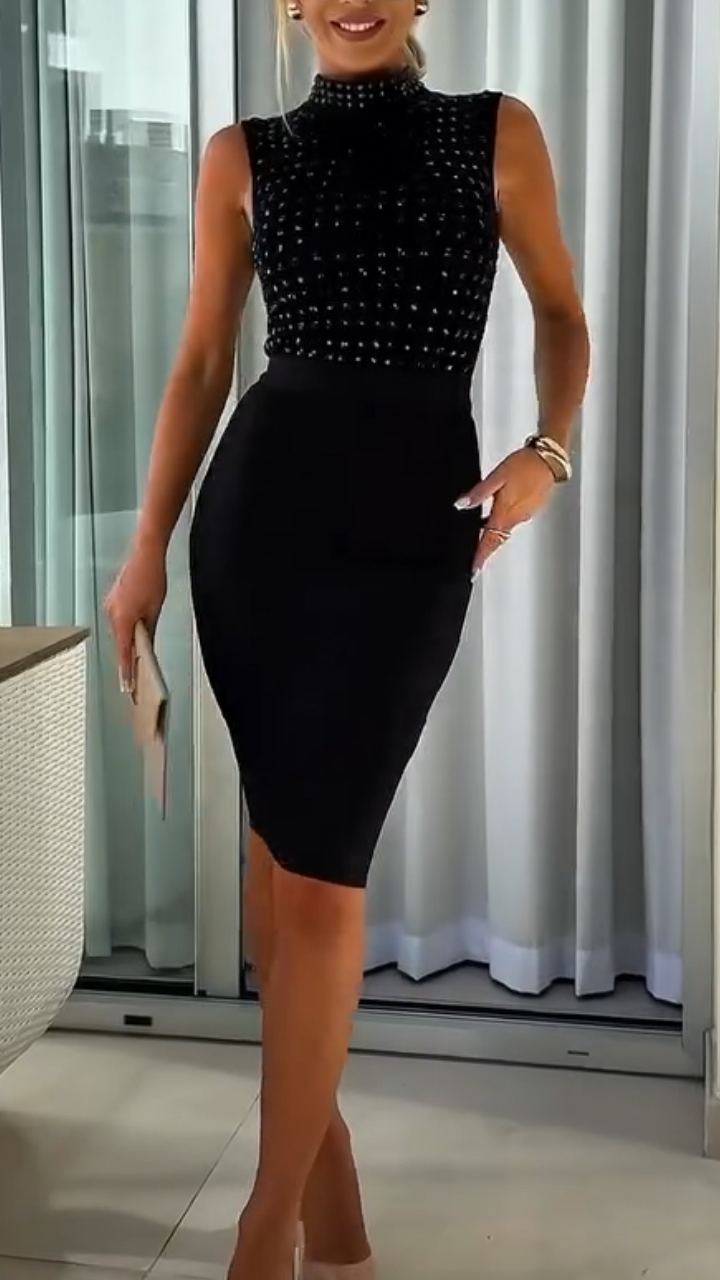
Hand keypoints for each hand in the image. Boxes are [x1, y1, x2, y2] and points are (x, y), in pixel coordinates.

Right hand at [103, 535, 167, 692]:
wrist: (145, 554)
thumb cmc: (152, 578)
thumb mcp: (155, 609)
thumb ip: (149, 630)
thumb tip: (147, 645)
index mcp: (122, 619)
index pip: (124, 652)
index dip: (126, 671)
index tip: (127, 685)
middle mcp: (112, 613)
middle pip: (120, 642)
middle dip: (128, 656)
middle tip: (136, 674)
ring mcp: (110, 605)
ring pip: (119, 630)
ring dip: (128, 638)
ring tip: (140, 647)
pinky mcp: (112, 598)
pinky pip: (118, 619)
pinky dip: (126, 626)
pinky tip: (136, 626)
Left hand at [455, 447, 555, 575]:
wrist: (549, 459)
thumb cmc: (524, 465)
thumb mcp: (496, 477)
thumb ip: (478, 493)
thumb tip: (461, 504)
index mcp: (504, 513)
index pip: (489, 541)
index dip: (480, 557)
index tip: (473, 570)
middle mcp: (516, 518)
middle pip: (497, 539)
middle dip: (486, 549)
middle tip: (476, 558)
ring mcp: (525, 514)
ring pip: (506, 530)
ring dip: (495, 534)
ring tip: (483, 535)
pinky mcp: (532, 508)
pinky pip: (515, 520)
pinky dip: (505, 522)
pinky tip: (500, 514)